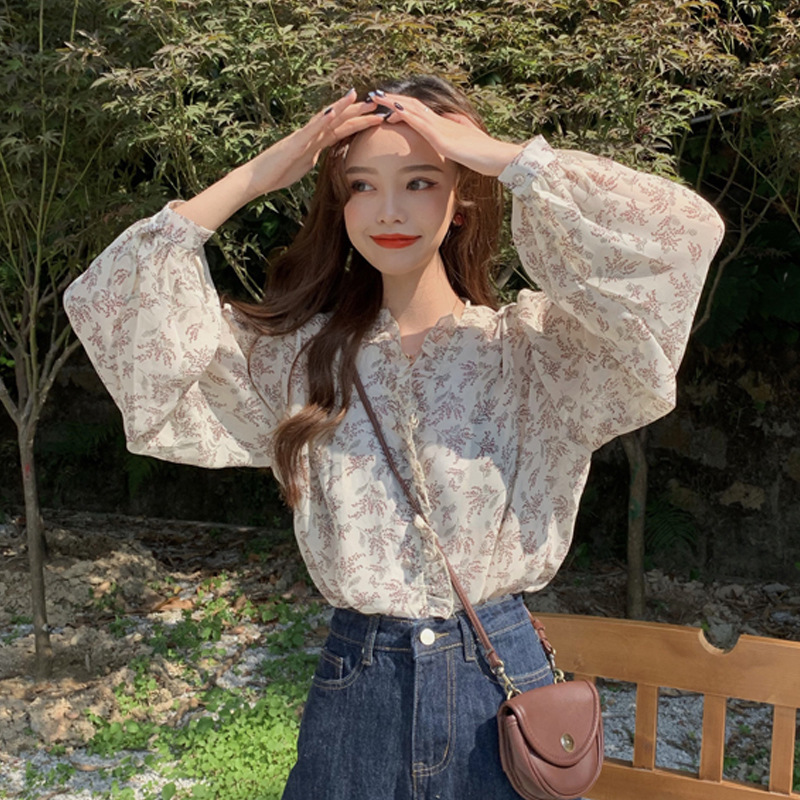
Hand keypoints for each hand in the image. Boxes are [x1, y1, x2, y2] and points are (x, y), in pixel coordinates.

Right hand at [243, 89, 383, 195]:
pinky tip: (332, 112)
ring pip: (324, 120)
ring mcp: (301, 138)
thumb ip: (313, 157)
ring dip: (342, 108)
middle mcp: (309, 136)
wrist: (256, 179)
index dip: (357, 122)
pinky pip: (309, 131)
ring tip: (356, 96)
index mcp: (314, 143)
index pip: (339, 130)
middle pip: (337, 121)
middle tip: (376, 102)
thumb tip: (322, 156)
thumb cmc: (277, 173)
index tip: (374, 115)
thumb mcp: (303, 166)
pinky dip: (321, 121)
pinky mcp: (293, 145)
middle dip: (357, 111)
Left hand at [375, 91, 522, 176]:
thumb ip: (455, 131)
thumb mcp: (464, 142)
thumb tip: (447, 123)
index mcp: (444, 124)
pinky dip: (406, 114)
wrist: (497, 157)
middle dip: (391, 101)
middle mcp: (440, 121)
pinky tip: (393, 110)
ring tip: (376, 98)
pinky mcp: (442, 138)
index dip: (401, 106)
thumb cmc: (483, 153)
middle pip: (411, 105)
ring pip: (413, 110)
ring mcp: (441, 128)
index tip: (385, 104)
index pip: (418, 111)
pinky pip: (421, 124)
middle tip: (373, 96)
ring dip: (393, 103)